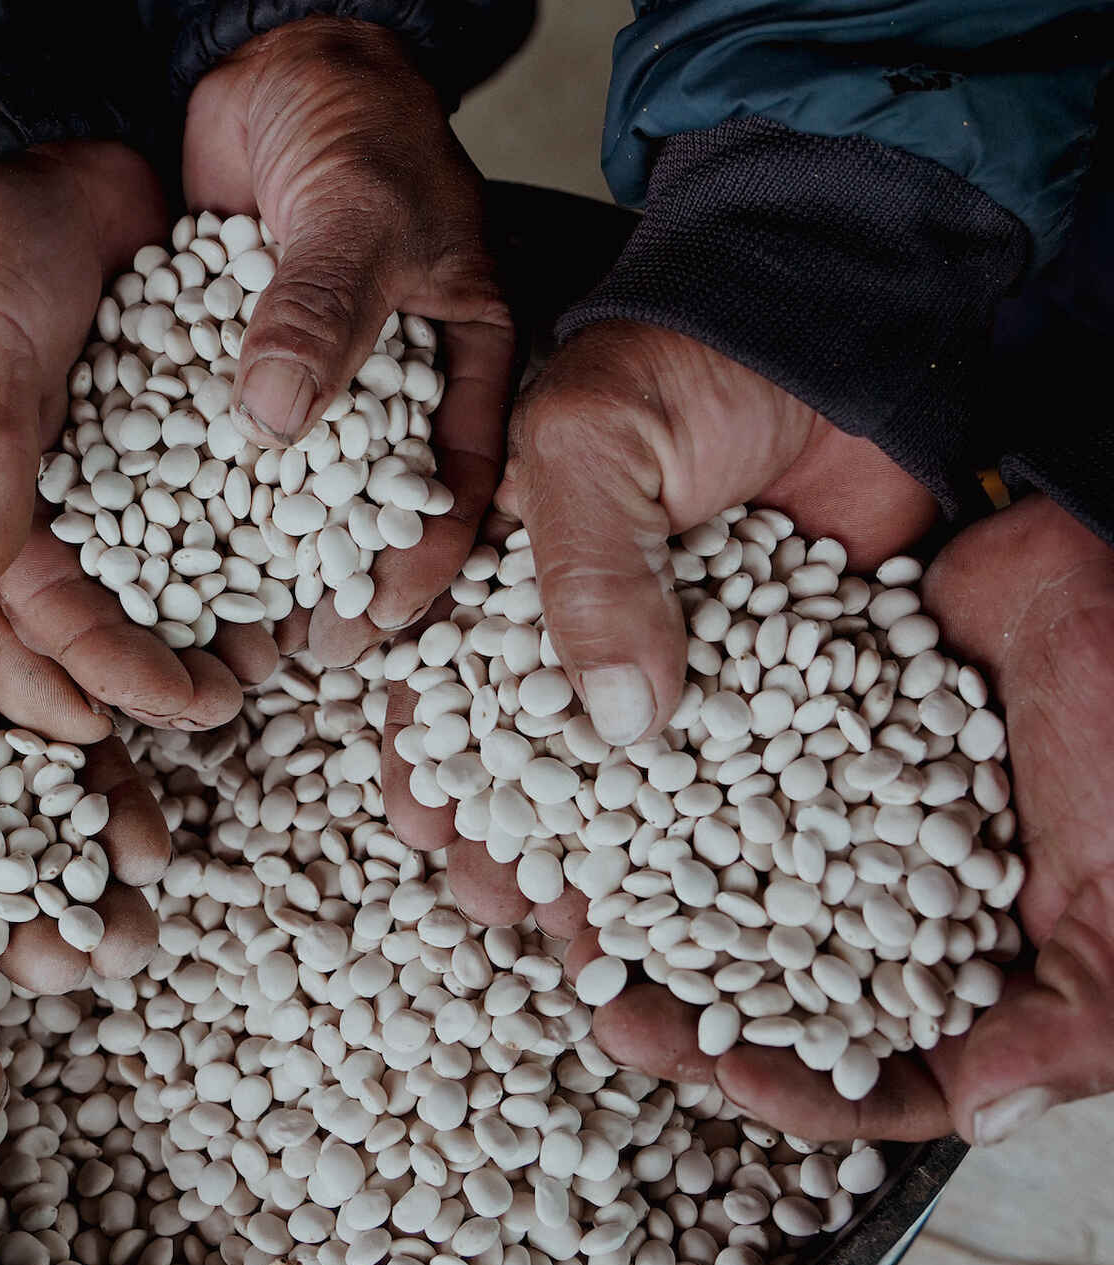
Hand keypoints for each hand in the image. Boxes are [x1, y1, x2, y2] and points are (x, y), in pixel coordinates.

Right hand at [0, 142, 275, 722]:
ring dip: (227, 611)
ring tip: (286, 649)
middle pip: (120, 610)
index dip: (109, 668)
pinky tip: (316, 556)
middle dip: (174, 664)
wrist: (66, 160)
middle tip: (240, 697)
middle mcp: (68, 498)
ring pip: (181, 564)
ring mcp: (134, 467)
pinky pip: (229, 494)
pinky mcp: (191, 426)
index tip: (178, 706)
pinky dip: (264, 529)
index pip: (52, 611)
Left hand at [0, 466, 172, 983]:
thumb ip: (26, 644)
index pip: (78, 771)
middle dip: (85, 904)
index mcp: (7, 703)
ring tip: (57, 972)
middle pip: (33, 847)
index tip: (148, 862)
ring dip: (14, 932)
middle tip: (123, 951)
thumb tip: (96, 723)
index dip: (117, 817)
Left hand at [184, 18, 514, 665]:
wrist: (279, 55)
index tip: (379, 621)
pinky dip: (197, 482)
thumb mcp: (362, 212)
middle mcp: (390, 385)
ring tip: (220, 616)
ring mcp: (311, 379)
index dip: (426, 560)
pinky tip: (158, 536)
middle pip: (372, 506)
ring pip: (294, 484)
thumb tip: (271, 422)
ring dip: (263, 548)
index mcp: (464, 359)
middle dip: (338, 580)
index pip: (458, 482)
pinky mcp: (239, 364)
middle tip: (296, 651)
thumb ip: (324, 311)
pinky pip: (221, 435)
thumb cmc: (358, 122)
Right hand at [386, 320, 935, 926]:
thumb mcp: (593, 443)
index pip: (449, 676)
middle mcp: (589, 620)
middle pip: (534, 750)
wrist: (842, 330)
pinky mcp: (771, 673)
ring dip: (608, 859)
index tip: (421, 829)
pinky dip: (724, 838)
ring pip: (632, 781)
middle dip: (511, 832)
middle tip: (498, 908)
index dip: (430, 755)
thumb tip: (621, 727)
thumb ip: (584, 572)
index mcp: (513, 562)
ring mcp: (681, 653)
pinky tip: (708, 906)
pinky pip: (742, 770)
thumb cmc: (691, 361)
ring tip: (588, 934)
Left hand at [645, 494, 1113, 1144]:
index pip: (884, 1065)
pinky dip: (656, 799)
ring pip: (725, 885)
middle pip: (776, 988)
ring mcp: (829, 816)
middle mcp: (882, 898)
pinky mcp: (790, 735)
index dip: (812, 1092)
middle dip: (693, 1012)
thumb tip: (976, 1114)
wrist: (1088, 562)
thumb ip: (1071, 1018)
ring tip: (576, 920)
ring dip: (653, 910)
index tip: (733, 1085)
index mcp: (967, 962)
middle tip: (610, 1015)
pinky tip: (593, 808)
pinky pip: (711, 777)